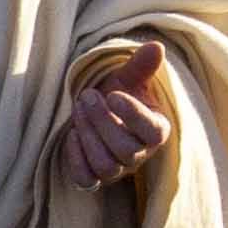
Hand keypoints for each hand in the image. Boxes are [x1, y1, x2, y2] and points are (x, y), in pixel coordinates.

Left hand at [60, 38, 174, 183]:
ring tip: (78, 109)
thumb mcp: (128, 78)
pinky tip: (70, 134)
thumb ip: (141, 65)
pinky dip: (76, 159)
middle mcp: (140, 154)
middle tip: (87, 95)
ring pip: (106, 167)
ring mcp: (118, 170)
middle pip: (125, 151)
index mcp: (156, 129)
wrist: (97, 112)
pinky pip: (87, 181)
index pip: (153, 132)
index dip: (133, 115)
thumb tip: (156, 46)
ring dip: (88, 136)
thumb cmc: (116, 95)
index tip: (113, 94)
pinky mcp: (96, 178)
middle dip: (102, 121)